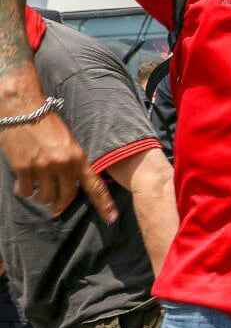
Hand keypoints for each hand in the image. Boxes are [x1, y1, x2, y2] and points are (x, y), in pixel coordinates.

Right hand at [0, 113, 116, 221]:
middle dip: (60, 206)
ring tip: (36, 194)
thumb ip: (71, 161)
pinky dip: (24, 190)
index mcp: (78, 157)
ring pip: (45, 197)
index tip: (111, 218)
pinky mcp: (24, 168)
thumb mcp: (68, 141)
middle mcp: (64, 164)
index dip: (104, 203)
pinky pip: (25, 190)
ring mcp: (43, 167)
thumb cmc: (47, 123)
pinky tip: (22, 185)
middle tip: (55, 211)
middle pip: (67, 197)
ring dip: (41, 199)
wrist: (23, 109)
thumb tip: (71, 181)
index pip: (95, 185)